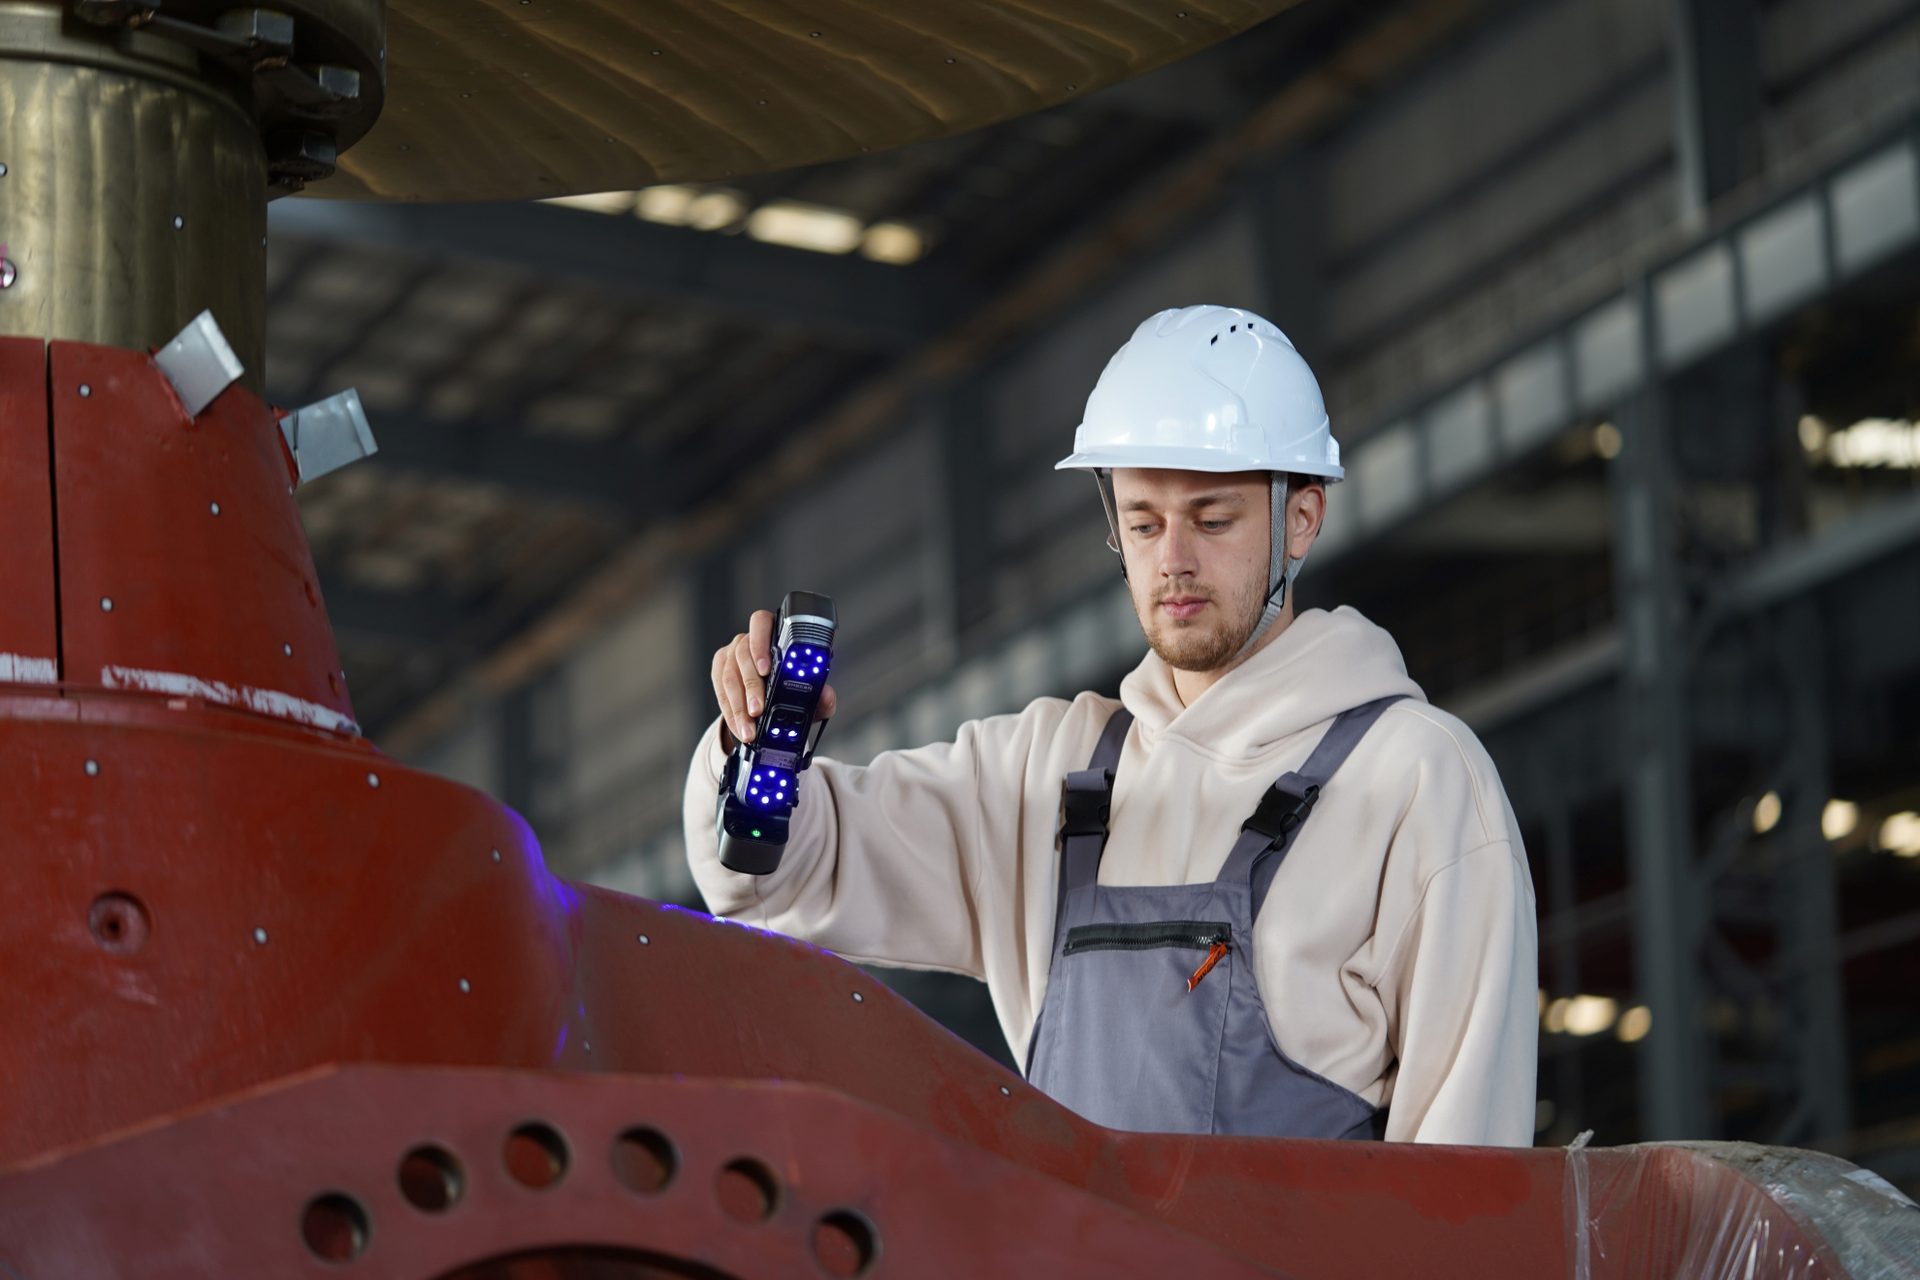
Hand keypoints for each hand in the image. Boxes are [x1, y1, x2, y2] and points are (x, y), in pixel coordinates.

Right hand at [711, 609, 837, 748]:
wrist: (770, 703)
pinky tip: (739, 727)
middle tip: (757, 710)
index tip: (765, 669)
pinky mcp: (719, 670)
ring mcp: (731, 654)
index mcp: (773, 633)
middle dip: (751, 687)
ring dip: (738, 707)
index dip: (761, 644)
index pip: (761, 623)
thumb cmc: (792, 689)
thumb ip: (821, 695)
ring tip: (749, 729)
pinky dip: (730, 713)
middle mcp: (749, 640)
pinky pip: (720, 691)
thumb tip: (826, 695)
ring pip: (730, 676)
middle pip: (743, 655)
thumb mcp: (809, 694)